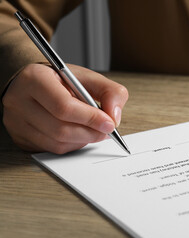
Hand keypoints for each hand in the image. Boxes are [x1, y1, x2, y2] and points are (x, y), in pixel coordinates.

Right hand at [2, 63, 128, 153]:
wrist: (34, 84)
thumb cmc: (61, 81)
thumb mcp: (88, 78)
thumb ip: (109, 92)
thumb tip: (114, 117)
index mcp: (35, 79)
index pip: (64, 106)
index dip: (91, 118)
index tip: (109, 124)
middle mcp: (19, 101)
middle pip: (60, 129)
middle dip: (90, 133)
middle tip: (106, 131)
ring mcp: (16, 122)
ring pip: (57, 143)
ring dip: (83, 140)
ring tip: (94, 131)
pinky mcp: (20, 138)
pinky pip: (52, 149)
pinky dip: (72, 145)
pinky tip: (79, 134)